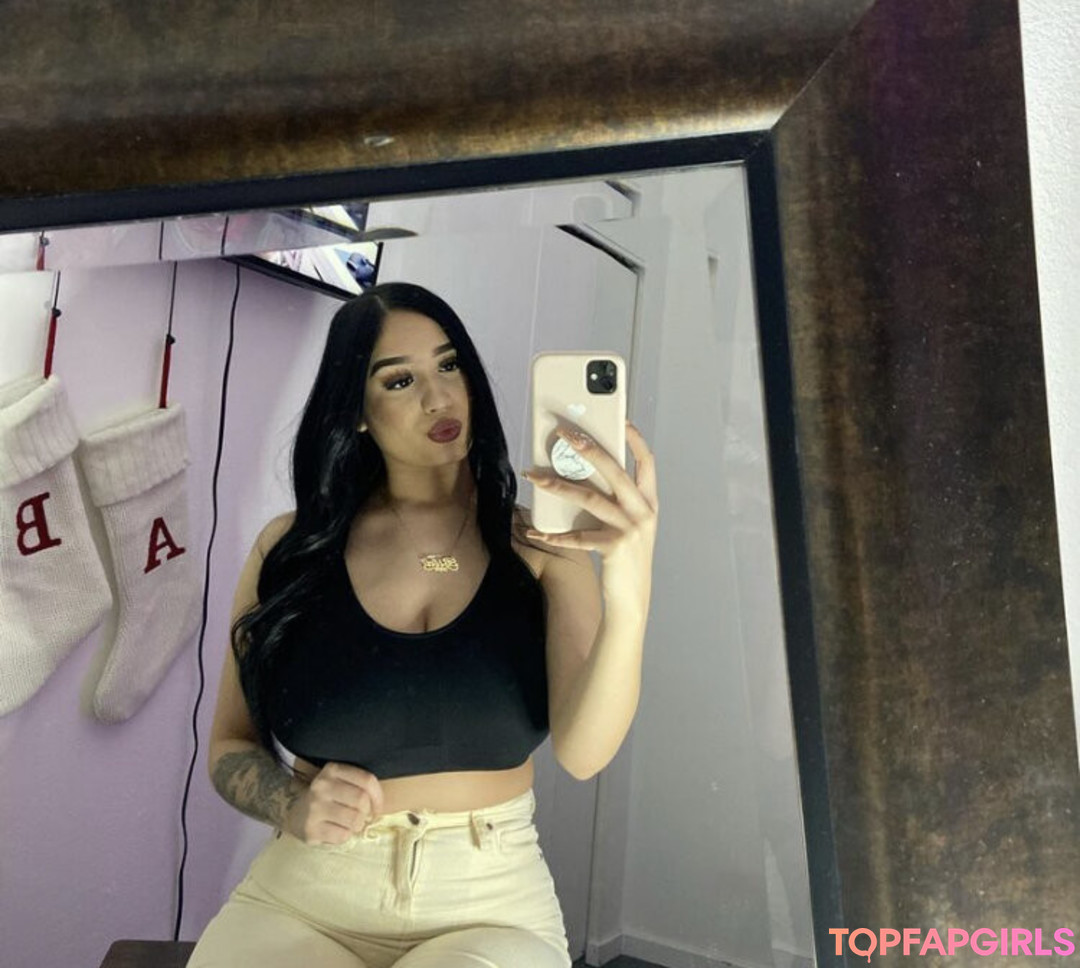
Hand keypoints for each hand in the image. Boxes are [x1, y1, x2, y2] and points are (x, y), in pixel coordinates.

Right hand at [283, 762, 383, 844]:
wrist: (296, 813)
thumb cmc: (328, 797)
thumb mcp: (341, 781)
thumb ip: (360, 784)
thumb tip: (379, 804)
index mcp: (332, 770)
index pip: (367, 780)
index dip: (378, 796)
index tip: (377, 806)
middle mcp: (322, 786)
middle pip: (362, 800)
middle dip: (366, 812)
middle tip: (359, 815)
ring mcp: (314, 808)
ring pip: (354, 820)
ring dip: (356, 825)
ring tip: (347, 823)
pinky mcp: (311, 829)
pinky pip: (342, 836)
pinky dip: (345, 836)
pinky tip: (336, 830)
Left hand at [524, 421, 658, 603]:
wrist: (632, 600)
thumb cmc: (625, 559)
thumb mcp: (629, 526)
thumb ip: (616, 502)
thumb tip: (580, 473)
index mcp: (650, 503)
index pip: (647, 462)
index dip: (634, 440)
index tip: (621, 420)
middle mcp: (644, 512)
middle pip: (614, 471)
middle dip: (588, 448)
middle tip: (565, 434)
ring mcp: (630, 529)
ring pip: (589, 498)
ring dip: (558, 485)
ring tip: (535, 476)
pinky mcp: (614, 547)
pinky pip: (577, 536)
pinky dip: (553, 534)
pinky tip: (535, 531)